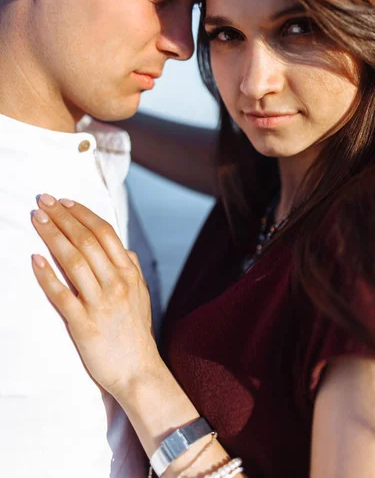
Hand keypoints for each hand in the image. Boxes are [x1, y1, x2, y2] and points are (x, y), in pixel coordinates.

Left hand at [31, 194, 160, 398]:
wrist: (138, 371)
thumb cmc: (135, 332)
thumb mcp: (141, 295)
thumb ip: (132, 269)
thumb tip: (121, 248)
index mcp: (129, 274)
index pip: (105, 233)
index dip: (83, 214)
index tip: (64, 202)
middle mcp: (117, 283)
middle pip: (87, 241)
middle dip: (63, 217)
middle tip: (43, 201)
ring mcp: (101, 303)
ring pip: (74, 262)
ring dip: (53, 237)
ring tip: (37, 219)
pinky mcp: (84, 324)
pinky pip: (62, 295)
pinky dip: (47, 275)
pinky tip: (35, 259)